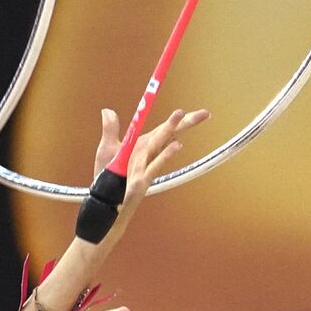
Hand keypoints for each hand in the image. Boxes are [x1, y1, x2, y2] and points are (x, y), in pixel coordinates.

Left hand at [92, 107, 210, 208]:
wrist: (105, 200)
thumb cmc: (108, 177)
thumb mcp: (107, 149)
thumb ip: (110, 129)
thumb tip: (107, 110)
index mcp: (143, 145)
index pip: (163, 129)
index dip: (176, 119)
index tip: (188, 110)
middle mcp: (148, 153)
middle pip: (169, 134)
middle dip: (186, 123)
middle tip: (204, 113)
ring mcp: (146, 165)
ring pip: (161, 144)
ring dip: (171, 129)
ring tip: (181, 115)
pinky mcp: (142, 179)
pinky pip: (154, 165)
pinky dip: (165, 155)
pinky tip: (177, 145)